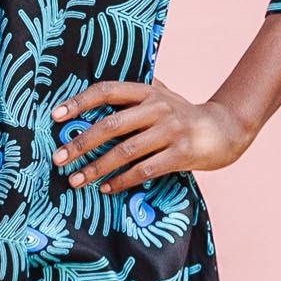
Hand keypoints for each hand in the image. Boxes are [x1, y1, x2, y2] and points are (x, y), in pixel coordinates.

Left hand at [50, 79, 255, 195]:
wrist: (225, 129)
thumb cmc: (183, 114)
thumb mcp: (162, 95)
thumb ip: (134, 93)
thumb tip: (92, 93)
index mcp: (148, 91)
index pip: (107, 91)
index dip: (79, 102)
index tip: (55, 116)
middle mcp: (158, 108)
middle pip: (111, 125)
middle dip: (81, 143)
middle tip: (58, 159)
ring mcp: (171, 131)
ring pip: (125, 151)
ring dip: (97, 168)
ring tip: (76, 181)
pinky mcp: (181, 154)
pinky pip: (144, 170)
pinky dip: (122, 181)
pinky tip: (106, 188)